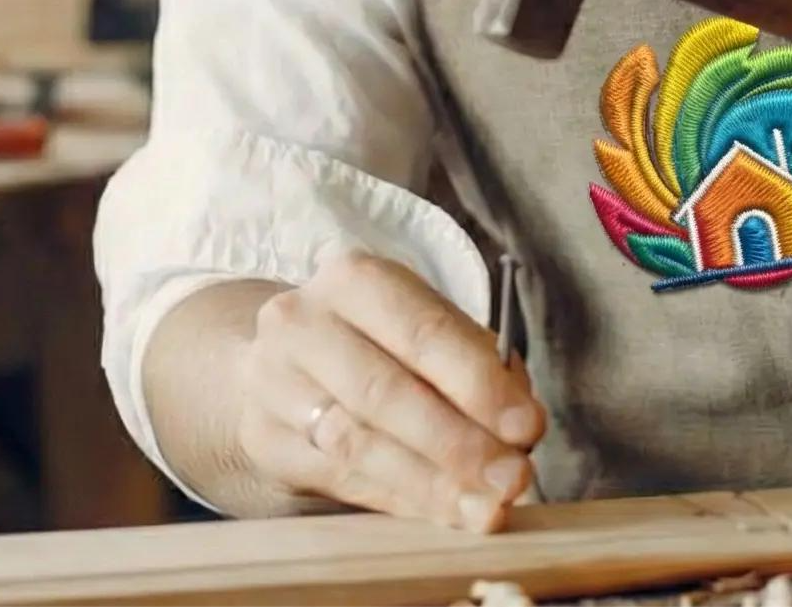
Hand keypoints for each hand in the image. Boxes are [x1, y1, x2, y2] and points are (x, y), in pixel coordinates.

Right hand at [233, 250, 545, 530]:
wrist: (282, 356)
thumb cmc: (379, 339)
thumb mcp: (426, 328)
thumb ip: (476, 366)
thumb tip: (520, 429)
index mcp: (355, 279)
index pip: (423, 332)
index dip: (479, 383)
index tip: (527, 426)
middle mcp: (303, 323)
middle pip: (385, 392)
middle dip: (459, 443)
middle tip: (513, 479)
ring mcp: (273, 382)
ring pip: (358, 443)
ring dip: (431, 483)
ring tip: (485, 508)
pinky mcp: (263, 438)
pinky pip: (339, 477)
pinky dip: (399, 499)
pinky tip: (442, 511)